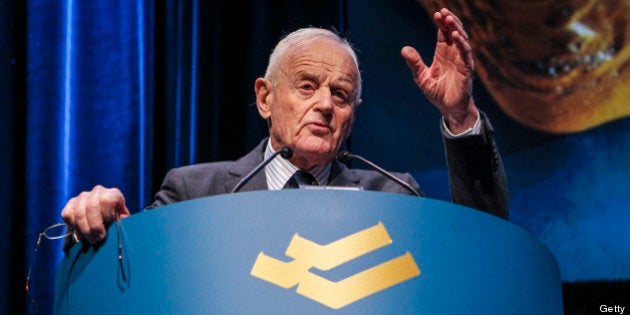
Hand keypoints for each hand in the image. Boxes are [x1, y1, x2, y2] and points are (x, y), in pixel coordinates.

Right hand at [60, 185, 130, 243]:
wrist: (106, 218)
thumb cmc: (116, 220)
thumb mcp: (123, 220)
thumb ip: (122, 221)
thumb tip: (118, 224)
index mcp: (113, 194)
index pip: (107, 201)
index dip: (106, 217)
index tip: (105, 232)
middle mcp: (97, 191)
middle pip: (91, 207)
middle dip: (93, 227)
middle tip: (96, 239)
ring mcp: (83, 196)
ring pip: (79, 213)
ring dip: (84, 230)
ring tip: (90, 239)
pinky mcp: (71, 203)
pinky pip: (67, 215)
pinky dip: (73, 226)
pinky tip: (80, 232)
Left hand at [401, 8, 477, 132]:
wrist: (449, 108)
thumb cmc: (437, 93)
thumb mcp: (421, 77)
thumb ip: (414, 63)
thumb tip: (404, 49)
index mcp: (443, 54)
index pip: (443, 34)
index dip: (441, 23)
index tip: (437, 13)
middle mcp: (453, 54)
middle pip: (453, 32)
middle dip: (449, 21)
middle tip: (443, 11)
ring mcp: (461, 60)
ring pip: (461, 39)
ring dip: (456, 28)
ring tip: (449, 19)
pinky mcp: (466, 68)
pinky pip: (465, 52)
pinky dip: (461, 43)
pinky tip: (455, 35)